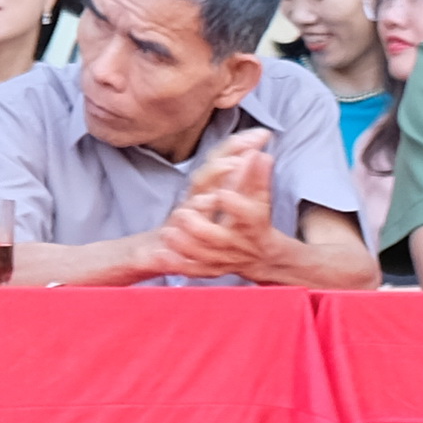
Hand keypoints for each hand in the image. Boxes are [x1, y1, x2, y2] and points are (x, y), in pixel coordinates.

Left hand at [147, 135, 286, 282]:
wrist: (261, 257)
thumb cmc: (257, 222)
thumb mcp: (260, 199)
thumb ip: (258, 177)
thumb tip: (259, 152)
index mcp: (253, 225)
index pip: (249, 216)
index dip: (237, 206)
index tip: (223, 195)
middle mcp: (236, 244)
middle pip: (218, 239)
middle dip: (199, 228)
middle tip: (183, 213)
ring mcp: (221, 258)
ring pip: (201, 256)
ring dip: (184, 246)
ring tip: (168, 233)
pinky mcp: (208, 269)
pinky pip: (191, 270)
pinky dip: (177, 264)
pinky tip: (161, 256)